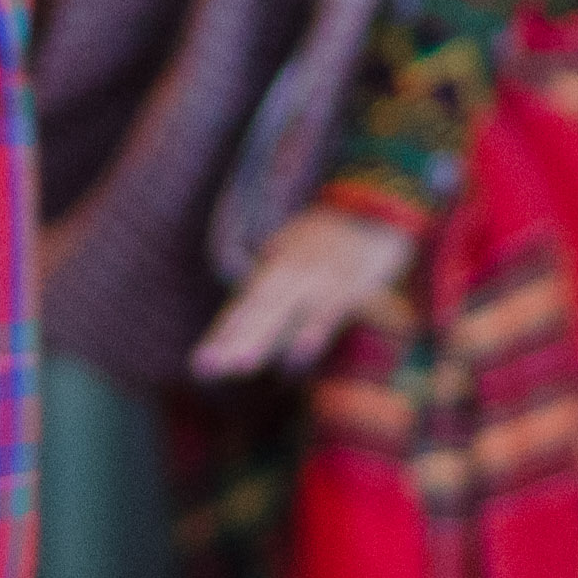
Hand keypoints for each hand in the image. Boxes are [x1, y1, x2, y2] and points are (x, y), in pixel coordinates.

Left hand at [190, 205, 413, 383]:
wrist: (376, 210)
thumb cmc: (331, 242)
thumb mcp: (295, 256)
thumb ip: (274, 286)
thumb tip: (248, 319)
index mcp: (275, 268)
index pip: (244, 306)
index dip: (223, 334)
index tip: (201, 364)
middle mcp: (289, 271)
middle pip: (257, 309)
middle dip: (231, 339)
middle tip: (206, 367)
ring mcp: (317, 277)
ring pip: (285, 309)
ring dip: (263, 336)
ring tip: (240, 365)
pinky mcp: (348, 284)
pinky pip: (328, 310)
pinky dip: (312, 331)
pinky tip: (298, 357)